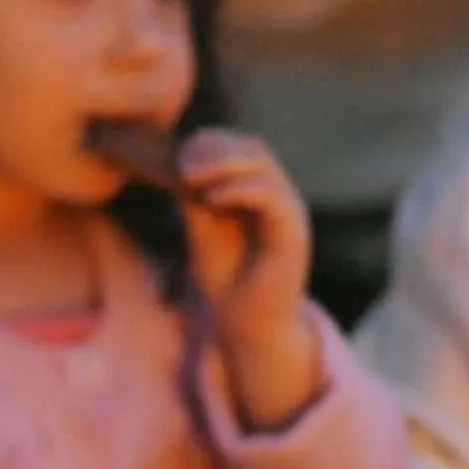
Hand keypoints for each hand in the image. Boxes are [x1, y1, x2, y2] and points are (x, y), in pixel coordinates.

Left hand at [177, 130, 320, 429]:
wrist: (245, 325)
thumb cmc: (224, 279)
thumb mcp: (200, 227)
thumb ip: (194, 194)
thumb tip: (175, 159)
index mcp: (259, 191)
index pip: (241, 146)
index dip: (209, 142)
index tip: (176, 156)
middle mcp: (280, 196)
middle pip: (253, 148)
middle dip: (214, 148)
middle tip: (181, 164)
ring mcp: (290, 213)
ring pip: (264, 166)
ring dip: (223, 164)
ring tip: (190, 178)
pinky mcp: (294, 234)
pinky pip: (271, 196)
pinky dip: (239, 190)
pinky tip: (210, 200)